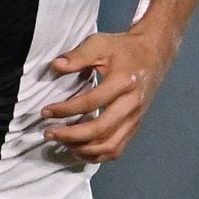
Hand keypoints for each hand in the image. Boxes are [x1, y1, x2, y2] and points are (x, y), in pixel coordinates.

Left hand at [40, 27, 175, 162]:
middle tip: (49, 133)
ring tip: (62, 143)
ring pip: (109, 146)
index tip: (46, 112)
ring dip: (83, 149)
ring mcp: (135, 118)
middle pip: (100, 129)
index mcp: (124, 81)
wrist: (153, 55)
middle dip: (71, 135)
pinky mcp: (135, 126)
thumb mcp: (100, 43)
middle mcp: (132, 103)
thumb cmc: (123, 49)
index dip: (66, 110)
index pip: (91, 102)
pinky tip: (79, 149)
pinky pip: (117, 149)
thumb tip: (56, 66)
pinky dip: (97, 155)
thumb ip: (78, 56)